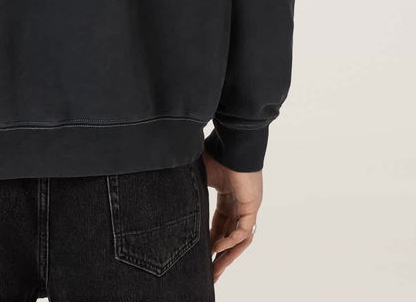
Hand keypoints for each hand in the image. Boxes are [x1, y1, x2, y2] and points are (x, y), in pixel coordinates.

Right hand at [202, 150, 262, 283]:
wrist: (232, 142)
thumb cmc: (217, 151)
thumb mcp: (199, 173)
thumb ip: (190, 184)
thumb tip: (164, 177)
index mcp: (227, 197)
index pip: (219, 224)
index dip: (210, 240)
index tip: (200, 255)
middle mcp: (238, 204)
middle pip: (229, 236)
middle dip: (219, 256)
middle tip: (210, 274)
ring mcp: (246, 206)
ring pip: (239, 239)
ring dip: (228, 255)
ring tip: (216, 270)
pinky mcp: (251, 206)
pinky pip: (243, 230)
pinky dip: (231, 240)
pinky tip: (218, 246)